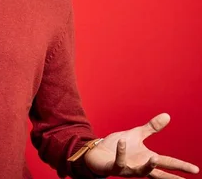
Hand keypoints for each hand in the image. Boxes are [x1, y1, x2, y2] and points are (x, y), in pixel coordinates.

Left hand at [84, 113, 198, 177]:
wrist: (97, 152)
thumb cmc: (117, 146)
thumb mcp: (136, 134)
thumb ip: (151, 127)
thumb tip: (167, 116)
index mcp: (146, 158)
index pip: (167, 163)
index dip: (181, 166)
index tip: (196, 170)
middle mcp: (138, 166)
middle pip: (158, 173)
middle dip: (172, 177)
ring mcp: (127, 169)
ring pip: (140, 172)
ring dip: (148, 166)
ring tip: (155, 157)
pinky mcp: (114, 167)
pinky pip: (119, 161)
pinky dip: (121, 152)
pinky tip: (122, 141)